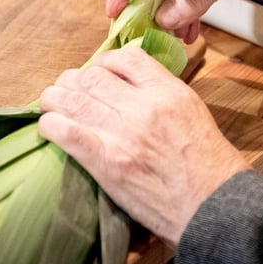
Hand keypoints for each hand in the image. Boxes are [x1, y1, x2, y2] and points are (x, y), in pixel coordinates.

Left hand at [38, 47, 250, 247]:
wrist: (213, 205)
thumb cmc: (209, 164)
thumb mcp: (193, 112)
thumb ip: (164, 93)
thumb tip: (134, 82)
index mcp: (168, 91)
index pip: (126, 58)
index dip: (105, 61)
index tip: (99, 72)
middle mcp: (143, 107)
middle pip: (92, 76)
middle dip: (74, 79)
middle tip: (68, 89)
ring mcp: (123, 134)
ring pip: (72, 99)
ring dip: (55, 98)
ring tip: (51, 103)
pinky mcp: (107, 163)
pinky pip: (67, 133)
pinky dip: (51, 125)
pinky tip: (49, 127)